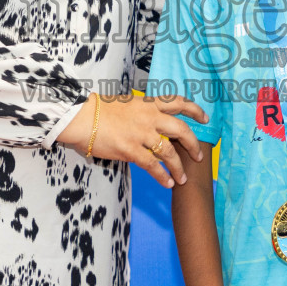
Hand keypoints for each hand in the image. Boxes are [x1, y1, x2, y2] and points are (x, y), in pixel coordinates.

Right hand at [56, 94, 205, 188]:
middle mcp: (149, 117)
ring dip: (179, 167)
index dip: (195, 110)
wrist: (81, 117)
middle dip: (193, 144)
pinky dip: (163, 176)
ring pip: (169, 152)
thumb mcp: (125, 104)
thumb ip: (140, 113)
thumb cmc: (98, 110)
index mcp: (147, 103)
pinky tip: (168, 183)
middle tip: (198, 156)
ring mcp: (141, 134)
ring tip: (182, 179)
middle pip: (181, 129)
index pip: (178, 102)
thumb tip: (149, 123)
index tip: (204, 118)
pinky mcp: (131, 149)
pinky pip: (152, 165)